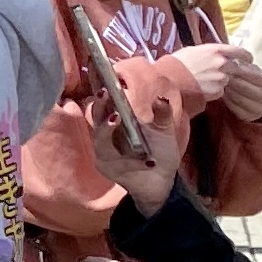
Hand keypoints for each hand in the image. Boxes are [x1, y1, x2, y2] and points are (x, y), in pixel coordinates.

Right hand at [89, 99, 181, 215]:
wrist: (162, 181)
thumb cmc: (159, 154)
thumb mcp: (164, 132)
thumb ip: (162, 115)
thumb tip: (161, 98)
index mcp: (118, 123)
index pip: (106, 105)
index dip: (102, 94)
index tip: (104, 80)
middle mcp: (107, 135)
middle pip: (97, 118)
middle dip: (100, 106)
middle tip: (105, 93)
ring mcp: (105, 152)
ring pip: (101, 140)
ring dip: (107, 129)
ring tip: (116, 118)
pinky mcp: (108, 168)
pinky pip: (116, 161)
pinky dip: (131, 161)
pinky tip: (147, 162)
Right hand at [170, 41, 250, 109]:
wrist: (168, 80)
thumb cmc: (175, 63)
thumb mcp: (192, 51)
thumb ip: (208, 53)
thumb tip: (215, 55)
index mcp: (215, 50)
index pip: (239, 51)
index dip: (245, 56)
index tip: (248, 59)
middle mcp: (222, 63)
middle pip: (235, 67)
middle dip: (230, 70)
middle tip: (219, 72)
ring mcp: (221, 78)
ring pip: (226, 80)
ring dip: (219, 81)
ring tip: (204, 81)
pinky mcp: (217, 91)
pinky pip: (220, 91)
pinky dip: (213, 90)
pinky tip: (201, 88)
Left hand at [218, 56, 261, 122]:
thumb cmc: (258, 83)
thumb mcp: (257, 73)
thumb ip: (246, 67)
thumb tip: (231, 58)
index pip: (252, 75)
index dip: (237, 69)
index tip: (224, 63)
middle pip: (243, 87)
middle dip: (228, 79)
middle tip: (216, 72)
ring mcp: (257, 109)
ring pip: (236, 97)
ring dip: (224, 89)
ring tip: (216, 81)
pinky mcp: (247, 116)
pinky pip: (233, 106)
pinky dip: (225, 98)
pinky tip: (220, 92)